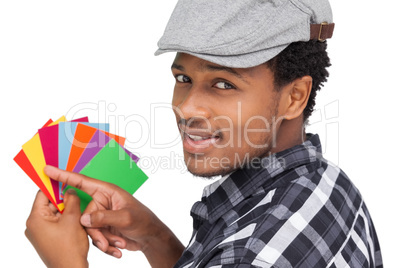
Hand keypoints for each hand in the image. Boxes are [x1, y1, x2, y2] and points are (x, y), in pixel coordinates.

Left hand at [25, 189, 88, 267]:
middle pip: (49, 204)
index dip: (53, 185)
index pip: (42, 194)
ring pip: (54, 213)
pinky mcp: (47, 238)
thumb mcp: (73, 219)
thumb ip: (71, 201)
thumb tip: (70, 191)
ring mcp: (40, 233)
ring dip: (66, 210)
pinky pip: (56, 222)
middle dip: (63, 199)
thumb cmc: (69, 249)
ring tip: (78, 209)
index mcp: (35, 219)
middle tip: (76, 195)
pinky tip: (76, 219)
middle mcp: (34, 226)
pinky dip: (65, 219)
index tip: (61, 178)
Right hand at [44, 165, 183, 267]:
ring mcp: (101, 215)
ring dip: (102, 240)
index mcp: (107, 192)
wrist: (150, 238)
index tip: (48, 169)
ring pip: (88, 229)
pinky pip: (94, 237)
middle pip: (83, 215)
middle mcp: (101, 202)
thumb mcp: (125, 218)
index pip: (82, 181)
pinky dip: (105, 245)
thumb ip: (103, 218)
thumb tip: (83, 219)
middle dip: (95, 231)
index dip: (64, 175)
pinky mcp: (102, 228)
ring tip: (118, 244)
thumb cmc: (144, 221)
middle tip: (107, 241)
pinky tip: (118, 249)